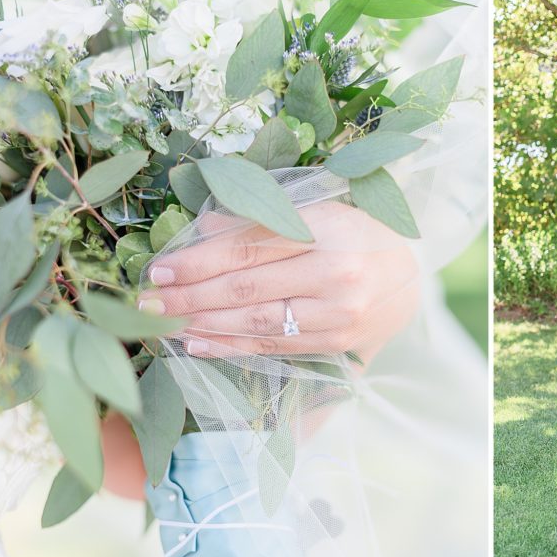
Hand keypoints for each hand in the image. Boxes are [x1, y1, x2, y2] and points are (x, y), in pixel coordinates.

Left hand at [138, 202, 419, 364]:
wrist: (409, 278)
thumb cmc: (356, 235)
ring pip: (259, 321)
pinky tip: (198, 343)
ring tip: (164, 322)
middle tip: (147, 301)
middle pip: (249, 287)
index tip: (160, 268)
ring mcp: (339, 313)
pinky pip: (276, 346)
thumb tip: (202, 230)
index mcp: (329, 228)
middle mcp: (337, 272)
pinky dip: (232, 346)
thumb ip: (262, 218)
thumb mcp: (318, 210)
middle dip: (190, 296)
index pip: (251, 246)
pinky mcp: (337, 344)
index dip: (201, 260)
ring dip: (204, 324)